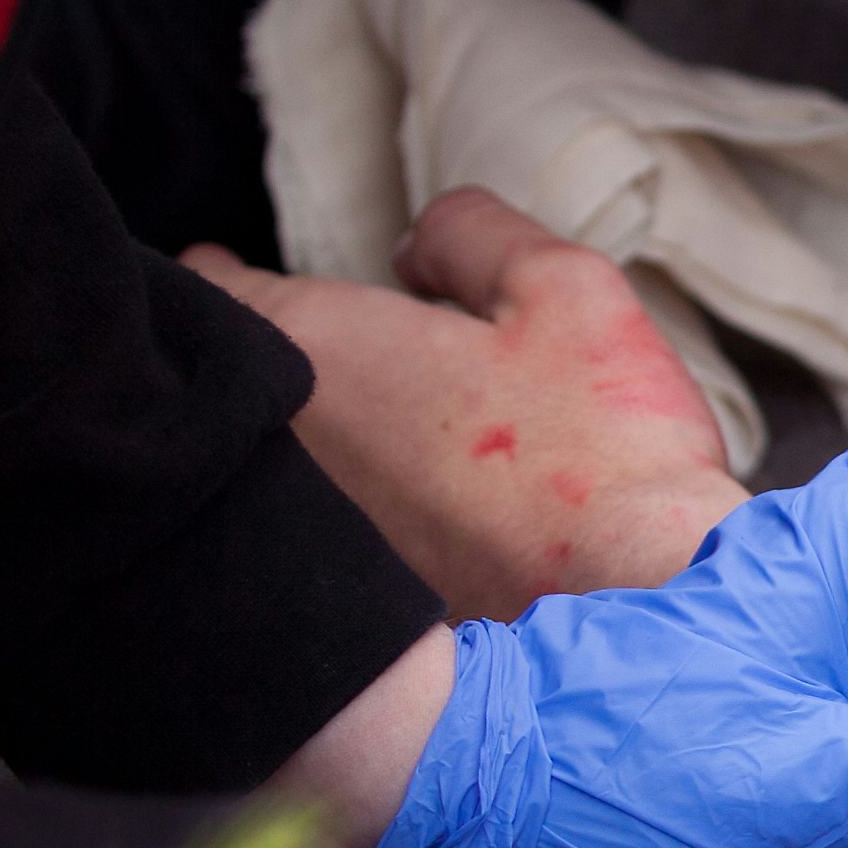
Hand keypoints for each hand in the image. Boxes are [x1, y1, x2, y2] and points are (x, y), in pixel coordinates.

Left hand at [189, 190, 752, 615]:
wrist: (638, 611)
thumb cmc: (601, 449)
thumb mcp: (565, 291)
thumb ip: (473, 236)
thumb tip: (415, 245)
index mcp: (317, 348)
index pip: (209, 294)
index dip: (214, 278)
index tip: (216, 269)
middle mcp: (284, 445)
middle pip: (233, 387)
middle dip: (251, 360)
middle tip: (277, 339)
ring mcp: (305, 533)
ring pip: (269, 466)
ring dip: (297, 441)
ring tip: (345, 423)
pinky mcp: (348, 601)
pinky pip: (311, 535)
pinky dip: (333, 512)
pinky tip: (393, 510)